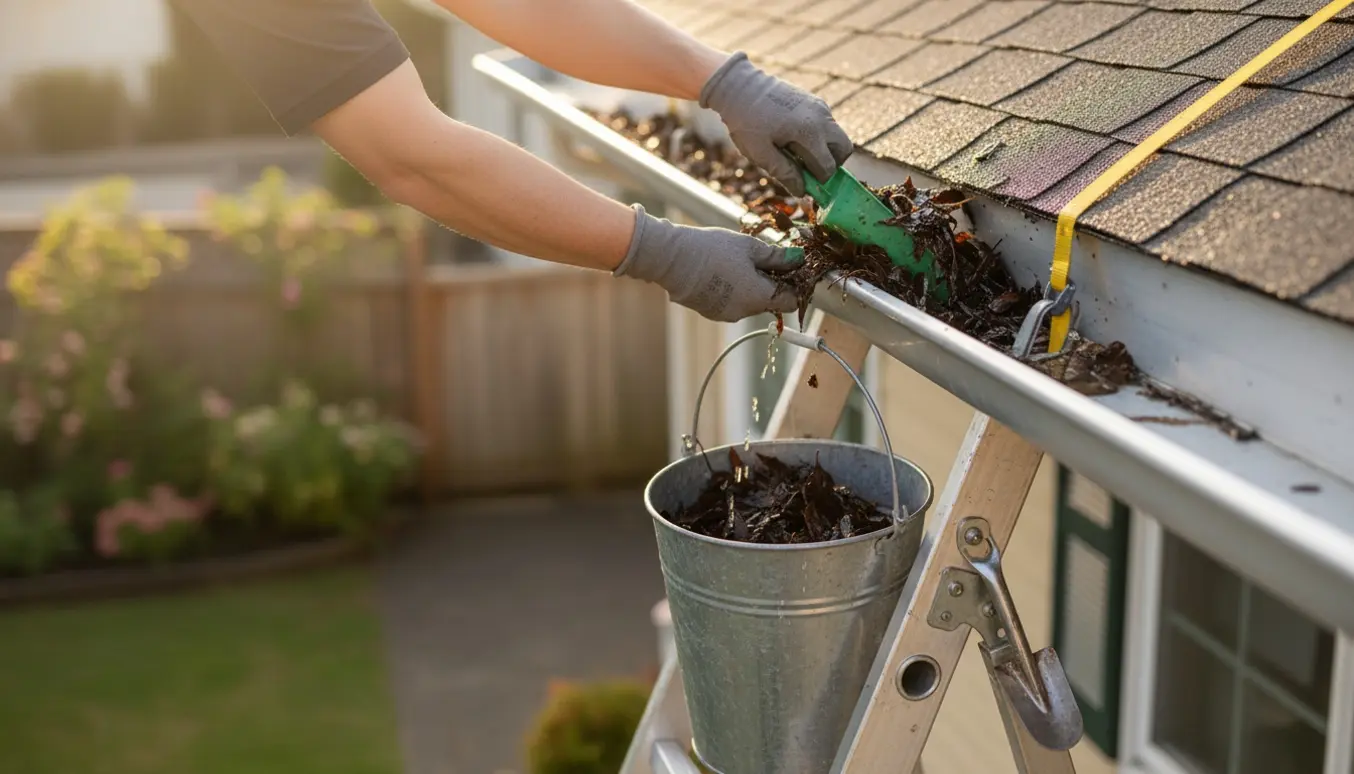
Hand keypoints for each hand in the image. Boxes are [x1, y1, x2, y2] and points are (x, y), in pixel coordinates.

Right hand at [614, 205, 798, 321]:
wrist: (672, 259)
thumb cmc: (713, 250)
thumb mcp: (749, 247)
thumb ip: (777, 257)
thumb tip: (799, 259)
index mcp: (759, 297)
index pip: (791, 302)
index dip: (794, 285)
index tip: (789, 268)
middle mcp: (745, 312)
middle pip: (769, 302)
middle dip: (770, 283)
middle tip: (760, 259)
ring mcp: (726, 314)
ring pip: (749, 303)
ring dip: (750, 287)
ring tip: (736, 263)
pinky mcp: (710, 312)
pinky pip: (730, 303)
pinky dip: (732, 291)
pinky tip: (720, 272)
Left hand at [699, 52, 853, 196]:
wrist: (740, 86)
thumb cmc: (747, 121)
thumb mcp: (760, 153)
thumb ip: (784, 173)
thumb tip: (802, 191)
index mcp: (809, 132)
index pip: (828, 166)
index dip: (818, 181)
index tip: (803, 184)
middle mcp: (821, 117)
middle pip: (844, 149)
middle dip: (831, 164)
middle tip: (808, 169)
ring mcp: (820, 106)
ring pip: (837, 136)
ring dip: (824, 150)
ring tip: (795, 152)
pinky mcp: (814, 100)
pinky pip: (826, 124)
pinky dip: (818, 137)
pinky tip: (792, 137)